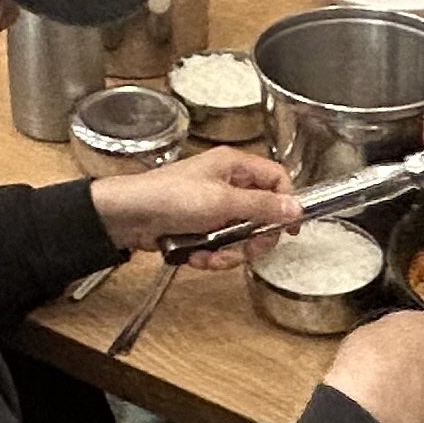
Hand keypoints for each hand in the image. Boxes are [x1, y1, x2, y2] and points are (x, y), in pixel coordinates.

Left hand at [93, 145, 293, 258]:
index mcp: (234, 166)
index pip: (276, 178)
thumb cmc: (168, 197)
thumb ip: (261, 206)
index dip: (286, 203)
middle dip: (253, 239)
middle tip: (246, 250)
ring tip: (211, 256)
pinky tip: (196, 256)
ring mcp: (213, 207)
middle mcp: (227, 184)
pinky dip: (211, 256)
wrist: (128, 217)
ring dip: (229, 252)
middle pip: (262, 214)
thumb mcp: (221, 202)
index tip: (288, 228)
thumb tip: (295, 208)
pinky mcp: (200, 227)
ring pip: (241, 236)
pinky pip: (220, 246)